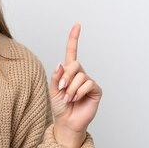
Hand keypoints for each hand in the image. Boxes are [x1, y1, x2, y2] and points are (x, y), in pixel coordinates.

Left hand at [48, 23, 102, 147]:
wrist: (67, 122)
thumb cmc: (59, 106)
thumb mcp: (53, 90)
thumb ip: (56, 76)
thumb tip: (61, 64)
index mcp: (68, 72)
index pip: (72, 52)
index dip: (74, 38)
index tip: (77, 25)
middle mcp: (80, 74)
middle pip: (74, 65)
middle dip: (65, 76)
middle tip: (61, 88)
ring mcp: (89, 82)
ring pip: (80, 76)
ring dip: (71, 88)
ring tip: (68, 98)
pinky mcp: (96, 90)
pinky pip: (88, 84)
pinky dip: (79, 92)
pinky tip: (76, 99)